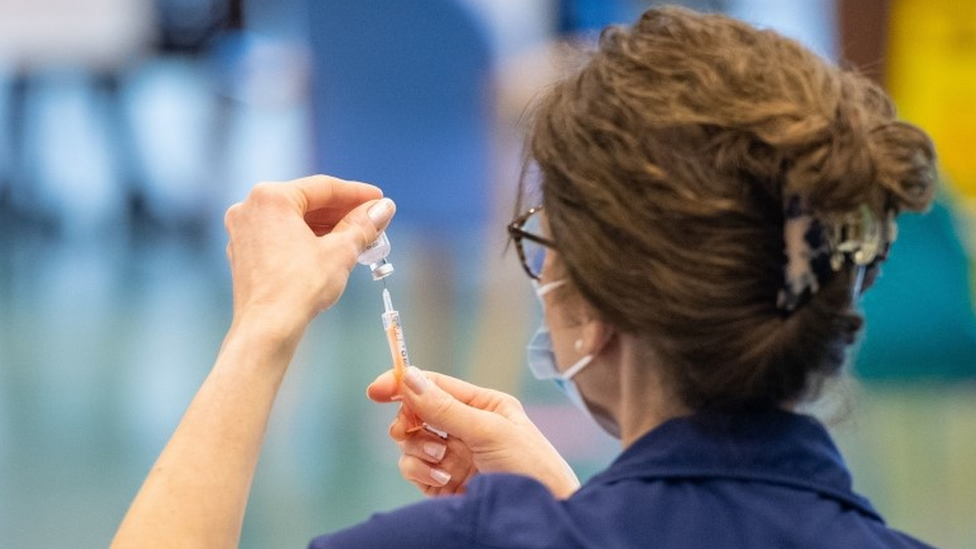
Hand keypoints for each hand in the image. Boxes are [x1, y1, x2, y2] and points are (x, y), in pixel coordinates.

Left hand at [223, 175, 393, 338]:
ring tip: (358, 238)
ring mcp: (243, 231)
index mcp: (271, 197)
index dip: (357, 194)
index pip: (323, 187)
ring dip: (326, 227)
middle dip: (342, 213)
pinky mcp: (244, 254)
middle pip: (307, 202)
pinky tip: (330, 251)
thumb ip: (363, 225)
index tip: (379, 200)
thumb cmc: (299, 288)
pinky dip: (306, 240)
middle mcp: (250, 207)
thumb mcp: (341, 251)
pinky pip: (280, 236)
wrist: (268, 328)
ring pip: (294, 220)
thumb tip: (383, 209)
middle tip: (373, 220)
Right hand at [367, 368, 580, 498]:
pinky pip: (413, 468)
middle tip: (409, 429)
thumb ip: (447, 408)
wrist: (540, 516)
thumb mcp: (490, 431)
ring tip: (442, 461)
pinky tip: (443, 480)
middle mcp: (465, 428)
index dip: (404, 383)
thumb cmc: (531, 468)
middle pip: (416, 413)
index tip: (376, 390)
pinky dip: (421, 472)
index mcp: (483, 405)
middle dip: (409, 421)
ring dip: (418, 450)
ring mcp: (453, 456)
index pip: (435, 385)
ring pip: (410, 442)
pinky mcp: (442, 483)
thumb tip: (410, 378)